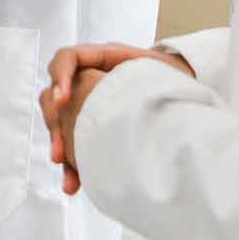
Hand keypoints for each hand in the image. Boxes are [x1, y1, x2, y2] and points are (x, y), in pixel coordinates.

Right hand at [38, 43, 195, 194]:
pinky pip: (72, 140)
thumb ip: (140, 76)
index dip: (61, 77)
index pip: (68, 58)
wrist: (183, 92)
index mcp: (101, 57)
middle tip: (58, 143)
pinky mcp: (91, 124)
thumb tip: (124, 98)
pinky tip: (73, 182)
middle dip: (54, 120)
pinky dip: (71, 162)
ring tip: (61, 162)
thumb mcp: (156, 70)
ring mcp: (86, 100)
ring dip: (57, 140)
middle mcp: (87, 76)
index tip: (64, 100)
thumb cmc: (171, 76)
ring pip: (59, 119)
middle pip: (55, 92)